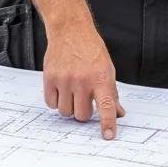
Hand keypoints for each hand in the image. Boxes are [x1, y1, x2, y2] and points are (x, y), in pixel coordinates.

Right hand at [43, 20, 124, 139]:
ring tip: (72, 91)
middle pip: (82, 115)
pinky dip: (56, 100)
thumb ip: (112, 93)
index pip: (107, 106)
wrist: (70, 30)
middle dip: (84, 112)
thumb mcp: (107, 68)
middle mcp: (83, 80)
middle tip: (84, 99)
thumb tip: (118, 114)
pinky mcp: (49, 78)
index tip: (108, 136)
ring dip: (69, 107)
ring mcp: (65, 79)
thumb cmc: (91, 49)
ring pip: (65, 112)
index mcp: (101, 78)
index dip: (107, 123)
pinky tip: (61, 88)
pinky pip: (51, 104)